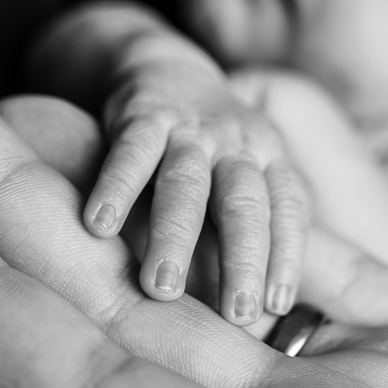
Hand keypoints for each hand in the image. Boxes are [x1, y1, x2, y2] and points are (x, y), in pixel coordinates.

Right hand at [85, 64, 310, 324]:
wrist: (171, 71)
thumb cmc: (216, 152)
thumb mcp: (252, 177)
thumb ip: (265, 228)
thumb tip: (280, 310)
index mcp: (270, 162)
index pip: (288, 211)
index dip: (287, 257)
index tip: (277, 307)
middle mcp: (237, 145)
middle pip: (244, 204)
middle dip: (243, 260)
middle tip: (237, 316)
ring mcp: (191, 130)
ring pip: (185, 184)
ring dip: (175, 236)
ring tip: (161, 289)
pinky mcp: (143, 115)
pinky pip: (130, 151)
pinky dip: (115, 187)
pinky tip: (98, 225)